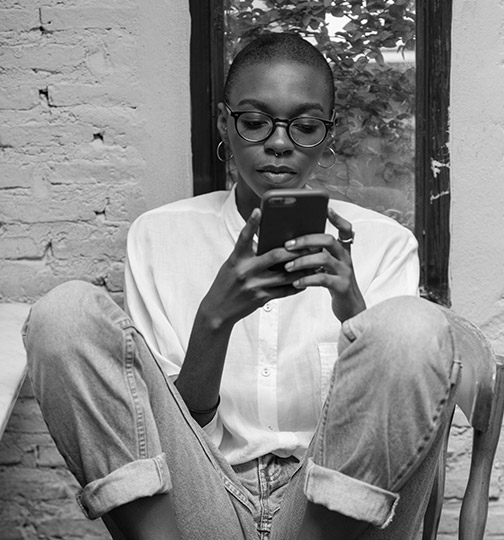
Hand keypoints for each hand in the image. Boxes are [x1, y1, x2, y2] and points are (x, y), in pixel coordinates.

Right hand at [199, 208, 305, 329]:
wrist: (218, 310)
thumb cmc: (227, 284)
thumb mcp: (233, 265)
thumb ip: (249, 254)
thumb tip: (269, 242)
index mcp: (237, 259)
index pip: (243, 238)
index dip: (251, 223)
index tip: (258, 211)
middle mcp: (245, 271)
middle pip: (275, 256)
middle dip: (295, 251)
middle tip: (309, 245)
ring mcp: (254, 286)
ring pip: (284, 275)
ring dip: (301, 269)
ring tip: (314, 264)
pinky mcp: (261, 299)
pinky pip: (283, 291)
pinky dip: (295, 286)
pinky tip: (304, 281)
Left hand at [283, 206, 365, 321]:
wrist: (350, 308)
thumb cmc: (334, 284)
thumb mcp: (328, 266)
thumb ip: (317, 254)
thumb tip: (291, 243)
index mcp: (342, 250)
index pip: (346, 229)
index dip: (338, 218)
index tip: (327, 209)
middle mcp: (346, 258)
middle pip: (329, 240)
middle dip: (306, 239)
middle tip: (288, 244)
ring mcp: (345, 272)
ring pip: (324, 259)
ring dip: (302, 261)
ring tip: (287, 266)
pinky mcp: (342, 286)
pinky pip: (323, 279)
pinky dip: (307, 279)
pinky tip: (296, 282)